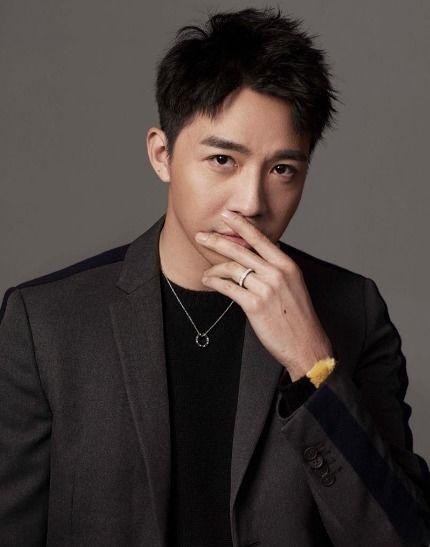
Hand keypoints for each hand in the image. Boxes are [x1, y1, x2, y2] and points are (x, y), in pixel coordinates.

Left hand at [195, 211, 332, 380]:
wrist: (306, 344)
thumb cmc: (297, 317)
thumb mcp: (293, 285)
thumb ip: (276, 269)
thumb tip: (258, 257)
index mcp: (287, 265)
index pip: (260, 239)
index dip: (242, 225)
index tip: (228, 215)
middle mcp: (277, 273)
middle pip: (240, 250)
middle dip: (217, 241)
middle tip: (201, 236)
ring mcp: (266, 289)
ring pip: (232, 269)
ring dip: (214, 269)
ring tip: (207, 272)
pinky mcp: (254, 305)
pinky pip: (228, 287)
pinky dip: (215, 282)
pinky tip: (209, 281)